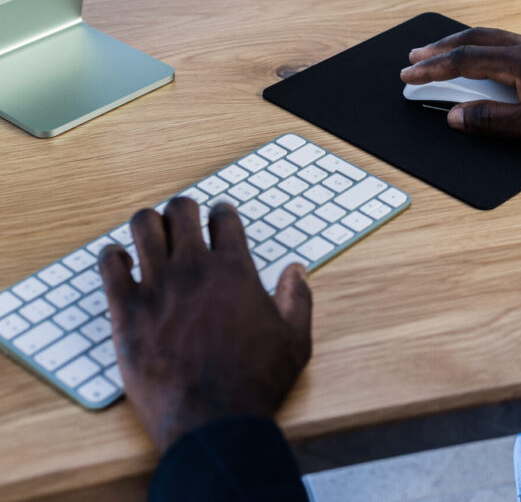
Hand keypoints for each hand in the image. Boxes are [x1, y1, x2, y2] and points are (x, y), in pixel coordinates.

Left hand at [98, 198, 311, 453]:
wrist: (213, 422)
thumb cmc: (255, 383)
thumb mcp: (295, 341)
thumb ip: (298, 298)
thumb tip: (296, 269)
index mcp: (233, 269)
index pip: (223, 216)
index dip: (221, 213)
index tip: (218, 219)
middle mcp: (194, 268)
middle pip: (180, 210)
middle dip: (182, 211)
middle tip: (182, 223)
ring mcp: (157, 286)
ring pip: (143, 226)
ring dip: (148, 225)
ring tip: (150, 236)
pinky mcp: (126, 311)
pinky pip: (110, 266)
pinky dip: (113, 258)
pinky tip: (119, 263)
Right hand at [400, 27, 520, 151]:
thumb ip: (490, 121)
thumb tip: (456, 116)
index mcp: (519, 60)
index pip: (464, 61)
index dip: (433, 68)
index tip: (410, 74)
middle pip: (473, 39)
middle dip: (440, 48)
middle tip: (415, 56)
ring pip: (489, 37)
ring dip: (460, 44)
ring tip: (440, 53)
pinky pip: (504, 42)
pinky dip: (482, 46)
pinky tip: (481, 58)